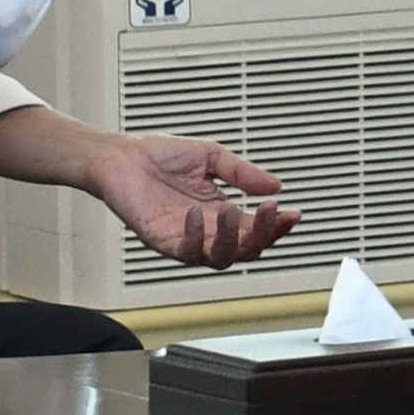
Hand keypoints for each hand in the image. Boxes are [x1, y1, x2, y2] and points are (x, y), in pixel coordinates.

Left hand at [83, 135, 292, 268]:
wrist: (119, 156)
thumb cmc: (158, 156)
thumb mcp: (211, 157)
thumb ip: (242, 173)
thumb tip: (276, 185)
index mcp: (220, 211)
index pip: (256, 229)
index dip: (277, 226)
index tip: (293, 213)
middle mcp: (206, 229)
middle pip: (245, 250)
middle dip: (263, 234)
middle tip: (270, 212)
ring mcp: (185, 238)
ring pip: (221, 258)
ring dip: (232, 238)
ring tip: (231, 210)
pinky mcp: (161, 240)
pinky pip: (185, 251)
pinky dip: (196, 237)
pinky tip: (196, 213)